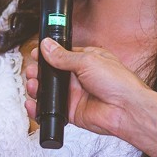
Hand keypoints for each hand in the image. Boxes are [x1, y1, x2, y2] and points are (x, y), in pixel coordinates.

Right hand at [25, 39, 156, 156]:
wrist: (126, 109)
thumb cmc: (118, 83)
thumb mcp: (88, 61)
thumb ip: (64, 56)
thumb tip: (47, 46)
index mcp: (86, 60)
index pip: (61, 55)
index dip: (47, 54)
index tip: (35, 54)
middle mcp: (79, 77)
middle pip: (52, 73)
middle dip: (39, 72)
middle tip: (31, 71)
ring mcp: (75, 94)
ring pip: (50, 91)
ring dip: (38, 88)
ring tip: (32, 84)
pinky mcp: (71, 111)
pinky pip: (51, 109)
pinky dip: (40, 107)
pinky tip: (33, 104)